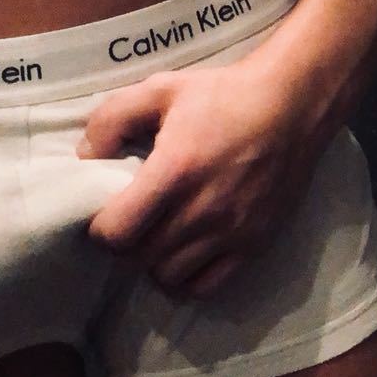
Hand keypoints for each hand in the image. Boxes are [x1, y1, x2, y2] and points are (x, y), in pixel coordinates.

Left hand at [76, 60, 327, 300]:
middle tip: (128, 222)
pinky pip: (207, 287)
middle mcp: (202, 209)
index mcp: (175, 170)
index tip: (103, 212)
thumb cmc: (222, 94)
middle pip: (139, 257)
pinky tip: (183, 252)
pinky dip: (187, 278)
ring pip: (170, 277)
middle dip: (124, 244)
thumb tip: (85, 155)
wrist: (292, 105)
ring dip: (153, 261)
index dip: (99, 228)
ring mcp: (230, 232)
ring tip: (155, 236)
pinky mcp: (254, 245)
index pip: (118, 231)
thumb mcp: (160, 88)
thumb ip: (113, 118)